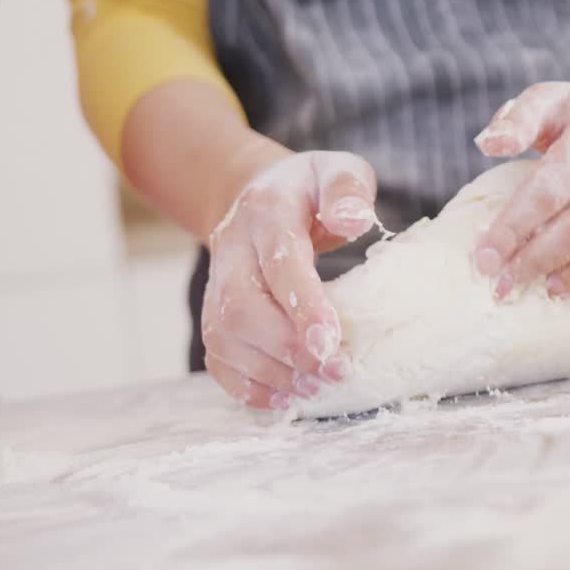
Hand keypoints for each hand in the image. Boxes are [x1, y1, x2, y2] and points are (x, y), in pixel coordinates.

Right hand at [202, 150, 377, 409]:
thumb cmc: (312, 189)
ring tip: (318, 389)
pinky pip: (217, 357)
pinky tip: (285, 399)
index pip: (278, 263)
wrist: (260, 193)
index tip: (332, 343)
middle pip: (242, 308)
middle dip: (288, 349)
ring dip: (271, 373)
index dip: (302, 307)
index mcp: (266, 212)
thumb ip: (349, 188)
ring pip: (224, 338)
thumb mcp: (338, 171)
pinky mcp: (214, 313)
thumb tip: (354, 220)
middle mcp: (232, 248)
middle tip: (337, 373)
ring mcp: (216, 283)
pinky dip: (247, 386)